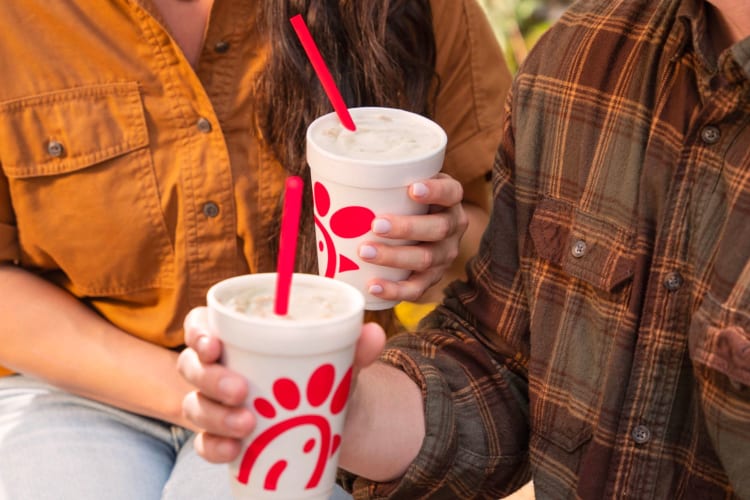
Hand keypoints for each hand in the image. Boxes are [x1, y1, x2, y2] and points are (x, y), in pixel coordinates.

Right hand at [177, 307, 385, 462]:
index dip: (198, 331)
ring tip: (247, 423)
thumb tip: (374, 333)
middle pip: (192, 366)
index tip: (214, 344)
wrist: (331, 420)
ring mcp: (216, 403)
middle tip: (240, 389)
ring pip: (195, 405)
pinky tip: (234, 450)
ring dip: (215, 415)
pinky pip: (204, 442)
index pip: (201, 324)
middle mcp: (218, 367)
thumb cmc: (322, 375)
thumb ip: (355, 346)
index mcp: (237, 336)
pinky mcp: (222, 435)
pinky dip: (214, 447)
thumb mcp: (339, 359)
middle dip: (209, 378)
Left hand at [358, 173, 468, 301]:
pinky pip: (417, 288)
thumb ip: (384, 180)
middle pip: (438, 228)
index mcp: (449, 199)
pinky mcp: (432, 278)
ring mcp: (444, 255)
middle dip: (406, 227)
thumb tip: (331, 173)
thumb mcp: (404, 185)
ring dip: (394, 257)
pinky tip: (373, 286)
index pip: (450, 192)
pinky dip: (394, 290)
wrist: (423, 234)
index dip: (435, 191)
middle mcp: (452, 227)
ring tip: (365, 252)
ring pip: (425, 259)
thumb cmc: (404, 202)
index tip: (412, 188)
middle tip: (375, 224)